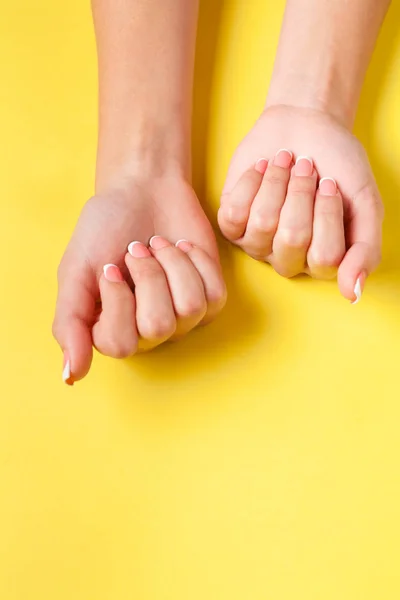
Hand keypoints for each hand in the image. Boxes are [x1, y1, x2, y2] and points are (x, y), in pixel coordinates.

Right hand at [53, 176, 225, 383]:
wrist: (141, 190)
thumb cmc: (105, 229)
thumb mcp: (75, 272)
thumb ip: (70, 324)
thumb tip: (72, 376)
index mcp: (110, 329)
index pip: (119, 344)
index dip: (117, 300)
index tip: (110, 267)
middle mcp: (147, 331)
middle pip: (158, 327)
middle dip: (148, 276)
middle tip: (137, 251)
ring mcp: (181, 317)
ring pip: (190, 309)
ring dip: (173, 265)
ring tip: (158, 245)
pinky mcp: (210, 297)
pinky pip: (214, 294)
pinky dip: (196, 262)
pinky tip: (181, 247)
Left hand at [218, 105, 383, 301]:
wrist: (306, 126)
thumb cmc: (338, 164)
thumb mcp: (366, 203)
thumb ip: (366, 250)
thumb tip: (353, 294)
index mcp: (323, 259)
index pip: (325, 256)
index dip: (327, 213)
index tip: (331, 183)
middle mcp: (288, 258)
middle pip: (292, 239)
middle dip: (301, 193)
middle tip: (307, 169)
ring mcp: (257, 243)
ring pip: (263, 223)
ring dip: (278, 182)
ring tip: (287, 162)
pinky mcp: (231, 223)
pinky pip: (235, 212)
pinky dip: (253, 180)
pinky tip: (263, 167)